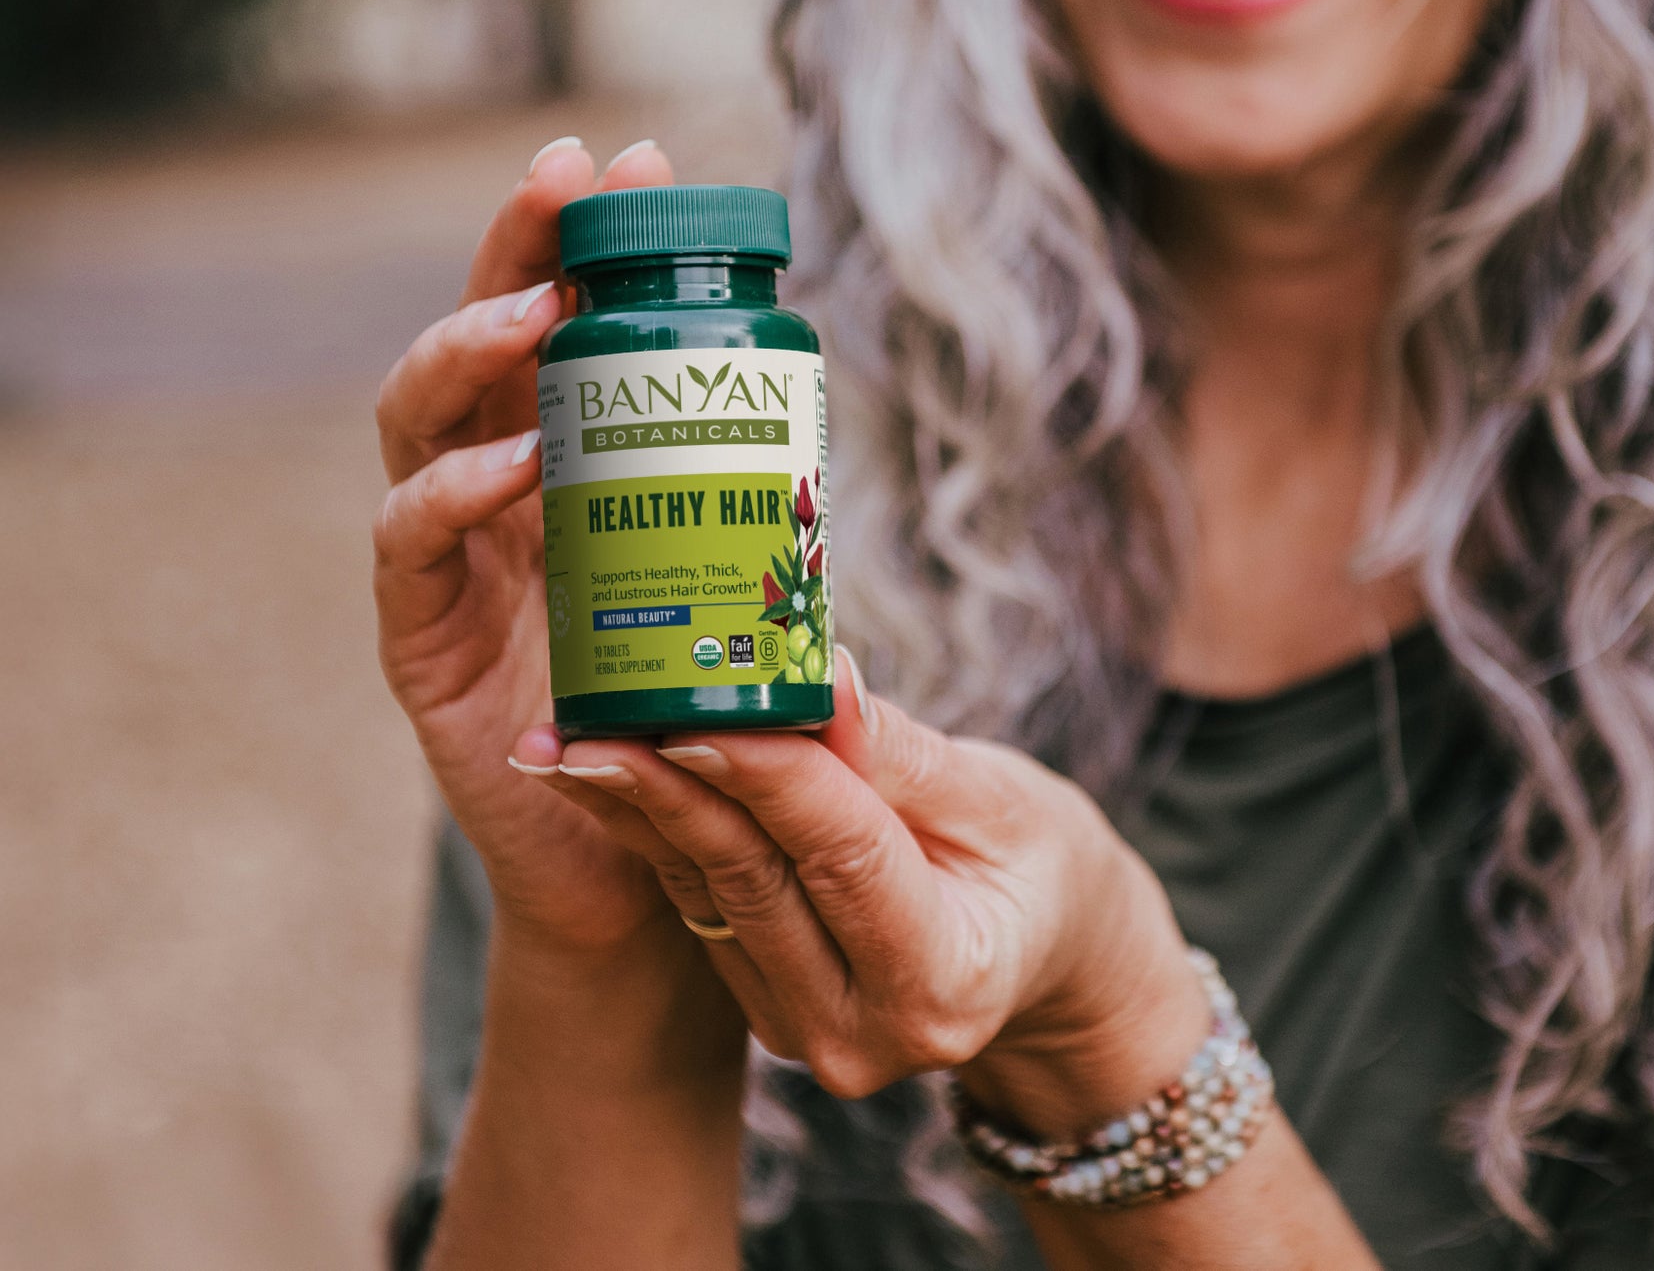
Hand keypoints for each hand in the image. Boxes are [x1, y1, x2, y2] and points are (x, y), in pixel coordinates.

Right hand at [372, 135, 733, 976]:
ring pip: (417, 420)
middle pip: (475, 338)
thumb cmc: (691, 707)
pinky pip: (410, 548)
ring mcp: (447, 560)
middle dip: (514, 246)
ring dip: (468, 347)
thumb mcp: (724, 580)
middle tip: (562, 177)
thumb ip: (739, 502)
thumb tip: (809, 410)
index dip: (574, 234)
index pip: (552, 322)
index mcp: (561, 459)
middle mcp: (492, 491)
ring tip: (535, 308)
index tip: (624, 155)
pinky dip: (452, 495)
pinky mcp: (421, 642)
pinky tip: (512, 466)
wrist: (647, 868)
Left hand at [507, 650, 1211, 1132]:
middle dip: (664, 790)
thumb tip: (815, 670)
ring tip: (560, 738)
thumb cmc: (1039, 861)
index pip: (844, 855)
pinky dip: (659, 833)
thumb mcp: (999, 798)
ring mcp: (804, 1032)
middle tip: (582, 721)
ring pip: (710, 895)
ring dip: (632, 810)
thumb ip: (898, 752)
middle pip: (754, 881)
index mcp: (944, 982)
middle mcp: (861, 1031)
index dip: (771, 777)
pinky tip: (601, 772)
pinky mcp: (766, 1005)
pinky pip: (706, 906)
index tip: (696, 711)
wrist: (1045, 950)